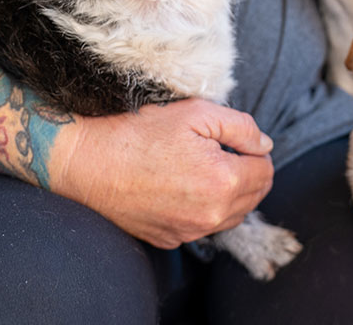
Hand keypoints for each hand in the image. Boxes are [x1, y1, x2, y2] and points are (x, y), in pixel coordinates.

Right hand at [47, 98, 274, 248]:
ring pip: (232, 215)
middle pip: (255, 196)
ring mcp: (189, 232)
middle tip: (220, 149)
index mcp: (223, 181)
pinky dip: (204, 208)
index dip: (254, 149)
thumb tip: (264, 144)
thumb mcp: (196, 112)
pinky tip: (182, 185)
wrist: (86, 162)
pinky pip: (203, 226)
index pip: (265, 170)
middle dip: (247, 171)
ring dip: (229, 192)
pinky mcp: (170, 239)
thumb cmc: (138, 132)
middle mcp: (211, 215)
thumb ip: (241, 126)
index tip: (233, 138)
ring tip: (202, 166)